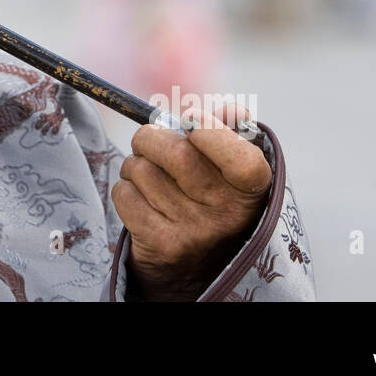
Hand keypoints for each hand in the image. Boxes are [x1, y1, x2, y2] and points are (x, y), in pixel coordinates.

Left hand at [112, 103, 270, 300]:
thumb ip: (232, 131)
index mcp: (251, 190)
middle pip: (175, 152)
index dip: (210, 130)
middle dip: (151, 137)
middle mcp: (227, 214)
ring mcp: (194, 232)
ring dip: (134, 164)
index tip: (190, 119)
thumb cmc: (211, 196)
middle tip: (149, 141)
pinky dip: (124, 188)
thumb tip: (232, 111)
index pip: (239, 159)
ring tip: (149, 176)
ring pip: (142, 170)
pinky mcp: (161, 245)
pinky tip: (141, 199)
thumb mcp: (231, 167)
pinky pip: (124, 193)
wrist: (196, 265)